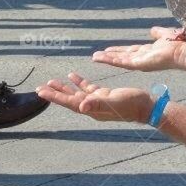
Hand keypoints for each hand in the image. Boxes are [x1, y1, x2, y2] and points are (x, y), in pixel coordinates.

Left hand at [37, 73, 152, 123]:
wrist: (146, 106)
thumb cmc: (131, 105)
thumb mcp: (114, 102)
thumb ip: (98, 103)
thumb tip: (81, 106)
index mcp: (92, 109)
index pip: (69, 103)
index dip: (55, 97)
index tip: (41, 92)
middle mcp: (92, 106)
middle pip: (69, 99)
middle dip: (54, 93)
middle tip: (39, 88)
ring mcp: (98, 101)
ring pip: (77, 93)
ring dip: (64, 88)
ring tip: (51, 81)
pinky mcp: (105, 95)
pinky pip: (88, 88)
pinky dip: (79, 82)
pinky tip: (72, 76)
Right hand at [92, 27, 185, 71]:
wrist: (182, 52)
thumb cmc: (177, 44)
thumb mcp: (164, 35)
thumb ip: (158, 33)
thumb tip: (152, 30)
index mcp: (148, 52)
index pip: (130, 51)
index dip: (119, 51)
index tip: (109, 50)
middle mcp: (142, 58)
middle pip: (122, 57)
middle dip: (110, 56)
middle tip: (97, 56)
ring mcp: (139, 62)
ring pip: (119, 60)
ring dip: (106, 59)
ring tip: (94, 57)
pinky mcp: (138, 64)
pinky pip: (121, 62)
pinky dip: (109, 60)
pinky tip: (100, 58)